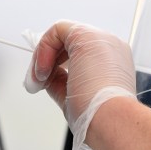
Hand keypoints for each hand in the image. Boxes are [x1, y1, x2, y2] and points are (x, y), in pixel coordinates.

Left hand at [25, 21, 135, 149]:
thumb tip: (45, 79)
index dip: (58, 66)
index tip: (45, 83)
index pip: (79, 56)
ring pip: (63, 35)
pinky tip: (43, 69)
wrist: (110, 120)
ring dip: (44, 56)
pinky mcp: (87, 36)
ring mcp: (101, 40)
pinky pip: (58, 29)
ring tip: (39, 79)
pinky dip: (44, 48)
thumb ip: (61, 84)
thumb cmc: (98, 116)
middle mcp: (110, 49)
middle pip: (71, 43)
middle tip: (38, 81)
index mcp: (113, 65)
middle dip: (48, 60)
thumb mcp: (75, 99)